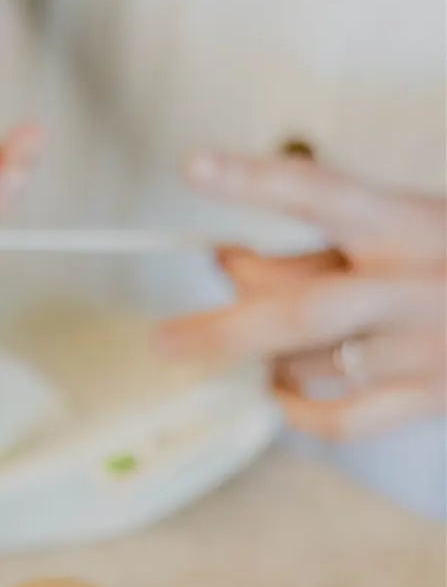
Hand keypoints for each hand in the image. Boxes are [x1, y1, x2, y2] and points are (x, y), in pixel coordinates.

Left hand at [157, 152, 446, 439]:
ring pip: (308, 365)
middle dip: (221, 329)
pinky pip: (340, 419)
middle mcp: (415, 287)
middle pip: (299, 311)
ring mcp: (422, 349)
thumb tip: (234, 265)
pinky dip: (296, 408)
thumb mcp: (410, 226)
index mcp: (413, 224)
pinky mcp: (429, 398)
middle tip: (166, 341)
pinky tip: (277, 392)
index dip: (255, 179)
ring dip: (262, 359)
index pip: (323, 193)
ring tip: (246, 344)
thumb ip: (328, 245)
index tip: (193, 167)